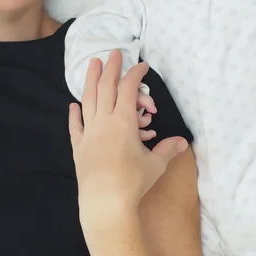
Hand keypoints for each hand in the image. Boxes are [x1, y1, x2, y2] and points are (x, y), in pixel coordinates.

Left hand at [69, 50, 187, 222]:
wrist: (105, 203)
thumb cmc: (133, 182)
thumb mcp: (155, 164)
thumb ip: (167, 149)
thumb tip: (182, 141)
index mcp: (124, 121)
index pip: (129, 90)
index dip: (135, 74)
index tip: (141, 65)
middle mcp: (104, 121)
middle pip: (106, 87)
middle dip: (110, 68)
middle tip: (113, 53)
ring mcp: (88, 132)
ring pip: (88, 99)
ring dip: (90, 80)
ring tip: (91, 64)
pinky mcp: (78, 147)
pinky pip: (75, 126)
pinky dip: (74, 114)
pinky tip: (73, 105)